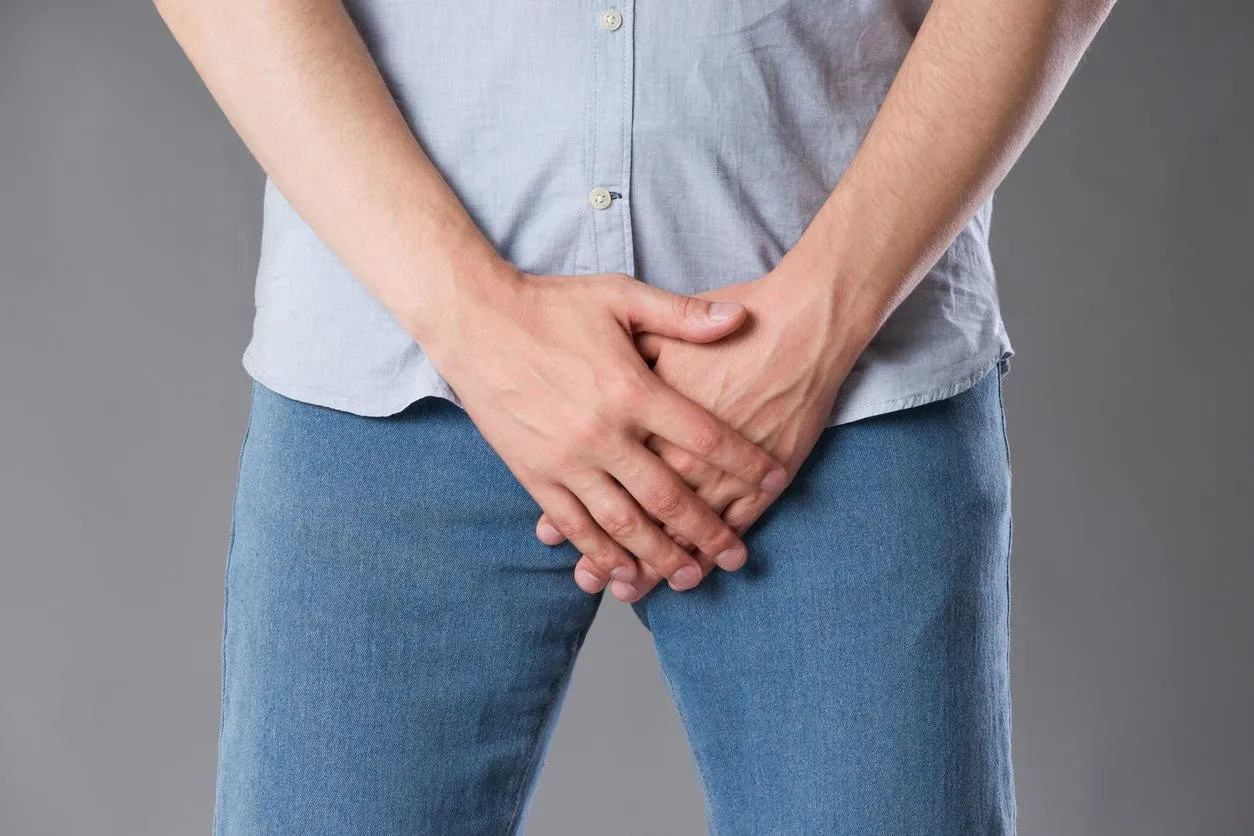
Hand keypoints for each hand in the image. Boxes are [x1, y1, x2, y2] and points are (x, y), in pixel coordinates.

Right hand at [417, 263, 790, 592]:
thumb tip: (740, 318)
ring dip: (660, 554)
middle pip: (669, 494)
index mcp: (631, 389)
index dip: (745, 461)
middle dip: (709, 529)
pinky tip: (623, 572)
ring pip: (623, 521)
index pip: (703, 436)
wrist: (475, 320)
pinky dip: (600, 552)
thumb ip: (682, 315)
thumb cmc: (551, 305)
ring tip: (690, 575)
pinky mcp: (534, 474)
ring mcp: (566, 459)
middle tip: (738, 554)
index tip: (775, 479)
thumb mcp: (621, 296)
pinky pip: (574, 524)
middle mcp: (602, 433)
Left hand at [535, 254, 875, 599]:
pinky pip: (732, 524)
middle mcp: (678, 449)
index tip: (552, 536)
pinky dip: (710, 551)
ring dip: (657, 564)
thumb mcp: (652, 313)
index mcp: (643, 409)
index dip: (576, 508)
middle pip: (636, 511)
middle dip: (609, 553)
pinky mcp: (766, 477)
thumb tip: (574, 378)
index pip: (603, 472)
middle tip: (590, 583)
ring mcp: (724, 469)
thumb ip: (612, 354)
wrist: (804, 323)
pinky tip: (695, 571)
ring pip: (682, 529)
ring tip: (632, 591)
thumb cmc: (727, 318)